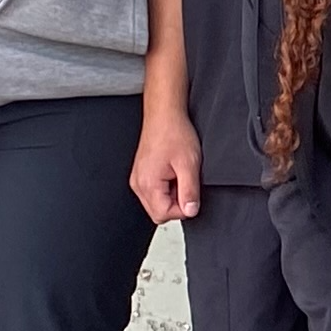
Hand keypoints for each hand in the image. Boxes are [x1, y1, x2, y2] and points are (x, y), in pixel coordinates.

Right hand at [130, 104, 200, 225]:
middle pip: (158, 212)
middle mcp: (138, 184)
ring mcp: (138, 179)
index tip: (192, 196)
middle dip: (176, 204)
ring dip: (171, 195)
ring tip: (179, 175)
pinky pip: (154, 192)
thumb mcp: (189, 164)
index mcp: (147, 184)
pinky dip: (166, 188)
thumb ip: (190, 191)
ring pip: (156, 203)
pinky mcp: (142, 174)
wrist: (164, 116)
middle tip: (185, 184)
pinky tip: (173, 172)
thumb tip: (191, 211)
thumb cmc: (174, 133)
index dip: (183, 209)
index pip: (163, 214)